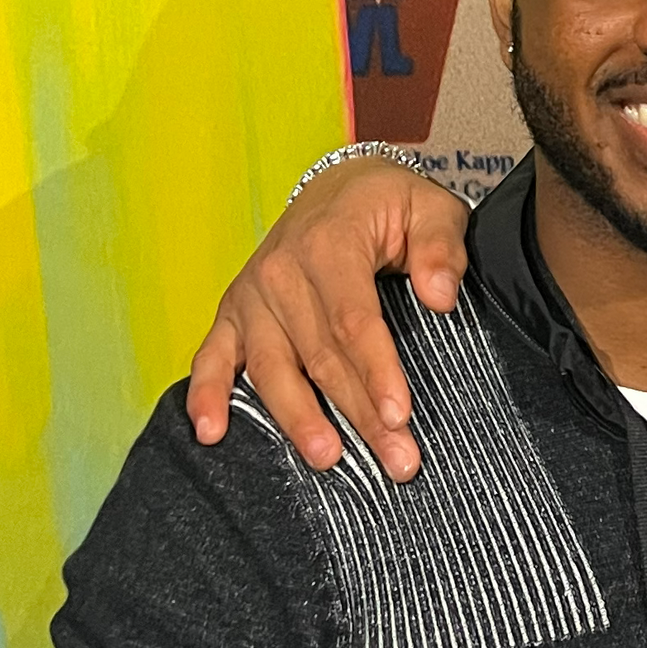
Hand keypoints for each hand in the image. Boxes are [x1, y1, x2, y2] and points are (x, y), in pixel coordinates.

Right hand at [186, 154, 473, 480]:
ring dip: (297, 418)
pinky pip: (211, 357)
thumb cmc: (389, 204)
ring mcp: (252, 296)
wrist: (339, 187)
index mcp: (330, 243)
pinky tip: (212, 433)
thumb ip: (440, 247)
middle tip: (395, 460)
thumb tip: (441, 295)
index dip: (376, 371)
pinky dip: (206, 395)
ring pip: (271, 368)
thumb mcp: (430, 207)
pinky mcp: (233, 313)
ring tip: (326, 459)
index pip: (353, 321)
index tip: (399, 416)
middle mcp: (281, 271)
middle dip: (357, 413)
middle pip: (319, 356)